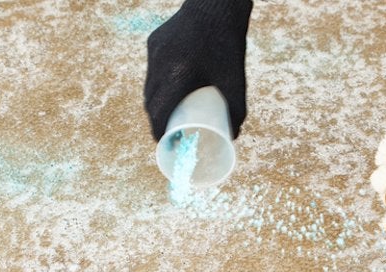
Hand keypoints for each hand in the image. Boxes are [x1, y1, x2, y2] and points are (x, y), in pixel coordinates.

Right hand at [144, 0, 252, 140]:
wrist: (216, 5)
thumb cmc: (229, 45)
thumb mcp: (236, 80)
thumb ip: (237, 110)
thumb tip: (234, 136)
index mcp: (177, 77)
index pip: (158, 113)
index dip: (158, 132)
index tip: (164, 143)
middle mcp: (160, 65)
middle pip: (151, 102)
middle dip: (156, 120)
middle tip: (168, 131)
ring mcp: (154, 52)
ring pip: (149, 85)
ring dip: (154, 101)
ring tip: (166, 112)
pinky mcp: (154, 41)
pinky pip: (152, 68)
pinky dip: (157, 81)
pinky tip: (165, 87)